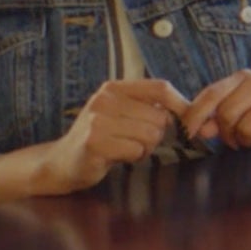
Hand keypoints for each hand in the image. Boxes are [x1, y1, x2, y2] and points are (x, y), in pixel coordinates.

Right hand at [35, 79, 190, 193]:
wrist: (61, 162)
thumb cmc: (99, 138)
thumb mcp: (121, 113)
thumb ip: (147, 106)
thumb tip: (189, 109)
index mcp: (114, 88)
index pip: (160, 88)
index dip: (180, 104)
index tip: (186, 120)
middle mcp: (105, 99)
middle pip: (159, 116)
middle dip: (156, 135)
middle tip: (136, 142)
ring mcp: (97, 120)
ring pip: (150, 135)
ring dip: (144, 148)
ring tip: (125, 148)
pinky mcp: (94, 143)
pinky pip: (135, 151)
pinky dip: (133, 157)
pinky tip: (117, 157)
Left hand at [181, 70, 250, 148]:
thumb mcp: (238, 110)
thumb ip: (215, 117)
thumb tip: (200, 129)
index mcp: (243, 77)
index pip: (212, 94)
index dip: (196, 115)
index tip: (187, 134)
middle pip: (227, 114)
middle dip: (227, 134)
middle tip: (234, 140)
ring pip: (246, 128)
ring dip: (247, 140)